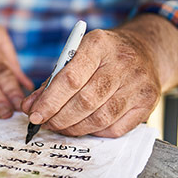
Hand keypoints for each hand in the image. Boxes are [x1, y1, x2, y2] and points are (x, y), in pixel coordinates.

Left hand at [22, 26, 161, 136]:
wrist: (144, 51)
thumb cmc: (101, 56)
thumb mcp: (75, 57)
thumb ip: (51, 82)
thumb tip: (30, 107)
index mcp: (98, 45)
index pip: (70, 79)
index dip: (49, 101)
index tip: (34, 115)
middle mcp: (122, 62)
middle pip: (85, 101)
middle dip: (59, 118)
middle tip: (45, 123)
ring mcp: (138, 84)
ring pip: (99, 118)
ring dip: (73, 128)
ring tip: (59, 126)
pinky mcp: (148, 103)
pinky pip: (114, 129)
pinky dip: (93, 132)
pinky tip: (82, 126)